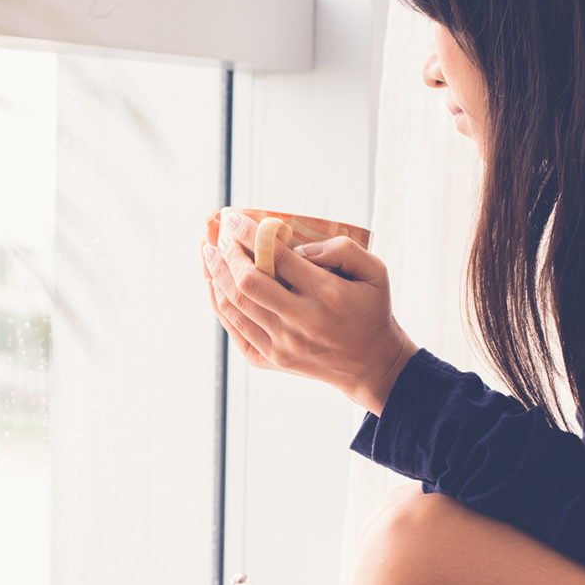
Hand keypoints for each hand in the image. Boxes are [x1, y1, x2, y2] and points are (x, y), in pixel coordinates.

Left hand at [201, 211, 417, 415]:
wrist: (372, 365)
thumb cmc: (372, 312)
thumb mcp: (376, 273)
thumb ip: (344, 249)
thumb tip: (300, 246)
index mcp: (327, 295)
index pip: (278, 257)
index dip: (249, 234)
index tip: (233, 218)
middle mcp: (301, 322)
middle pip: (247, 282)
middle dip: (226, 253)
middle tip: (218, 236)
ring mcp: (284, 345)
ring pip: (235, 305)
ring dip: (215, 275)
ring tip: (208, 254)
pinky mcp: (273, 360)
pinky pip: (235, 330)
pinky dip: (219, 305)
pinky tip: (214, 286)